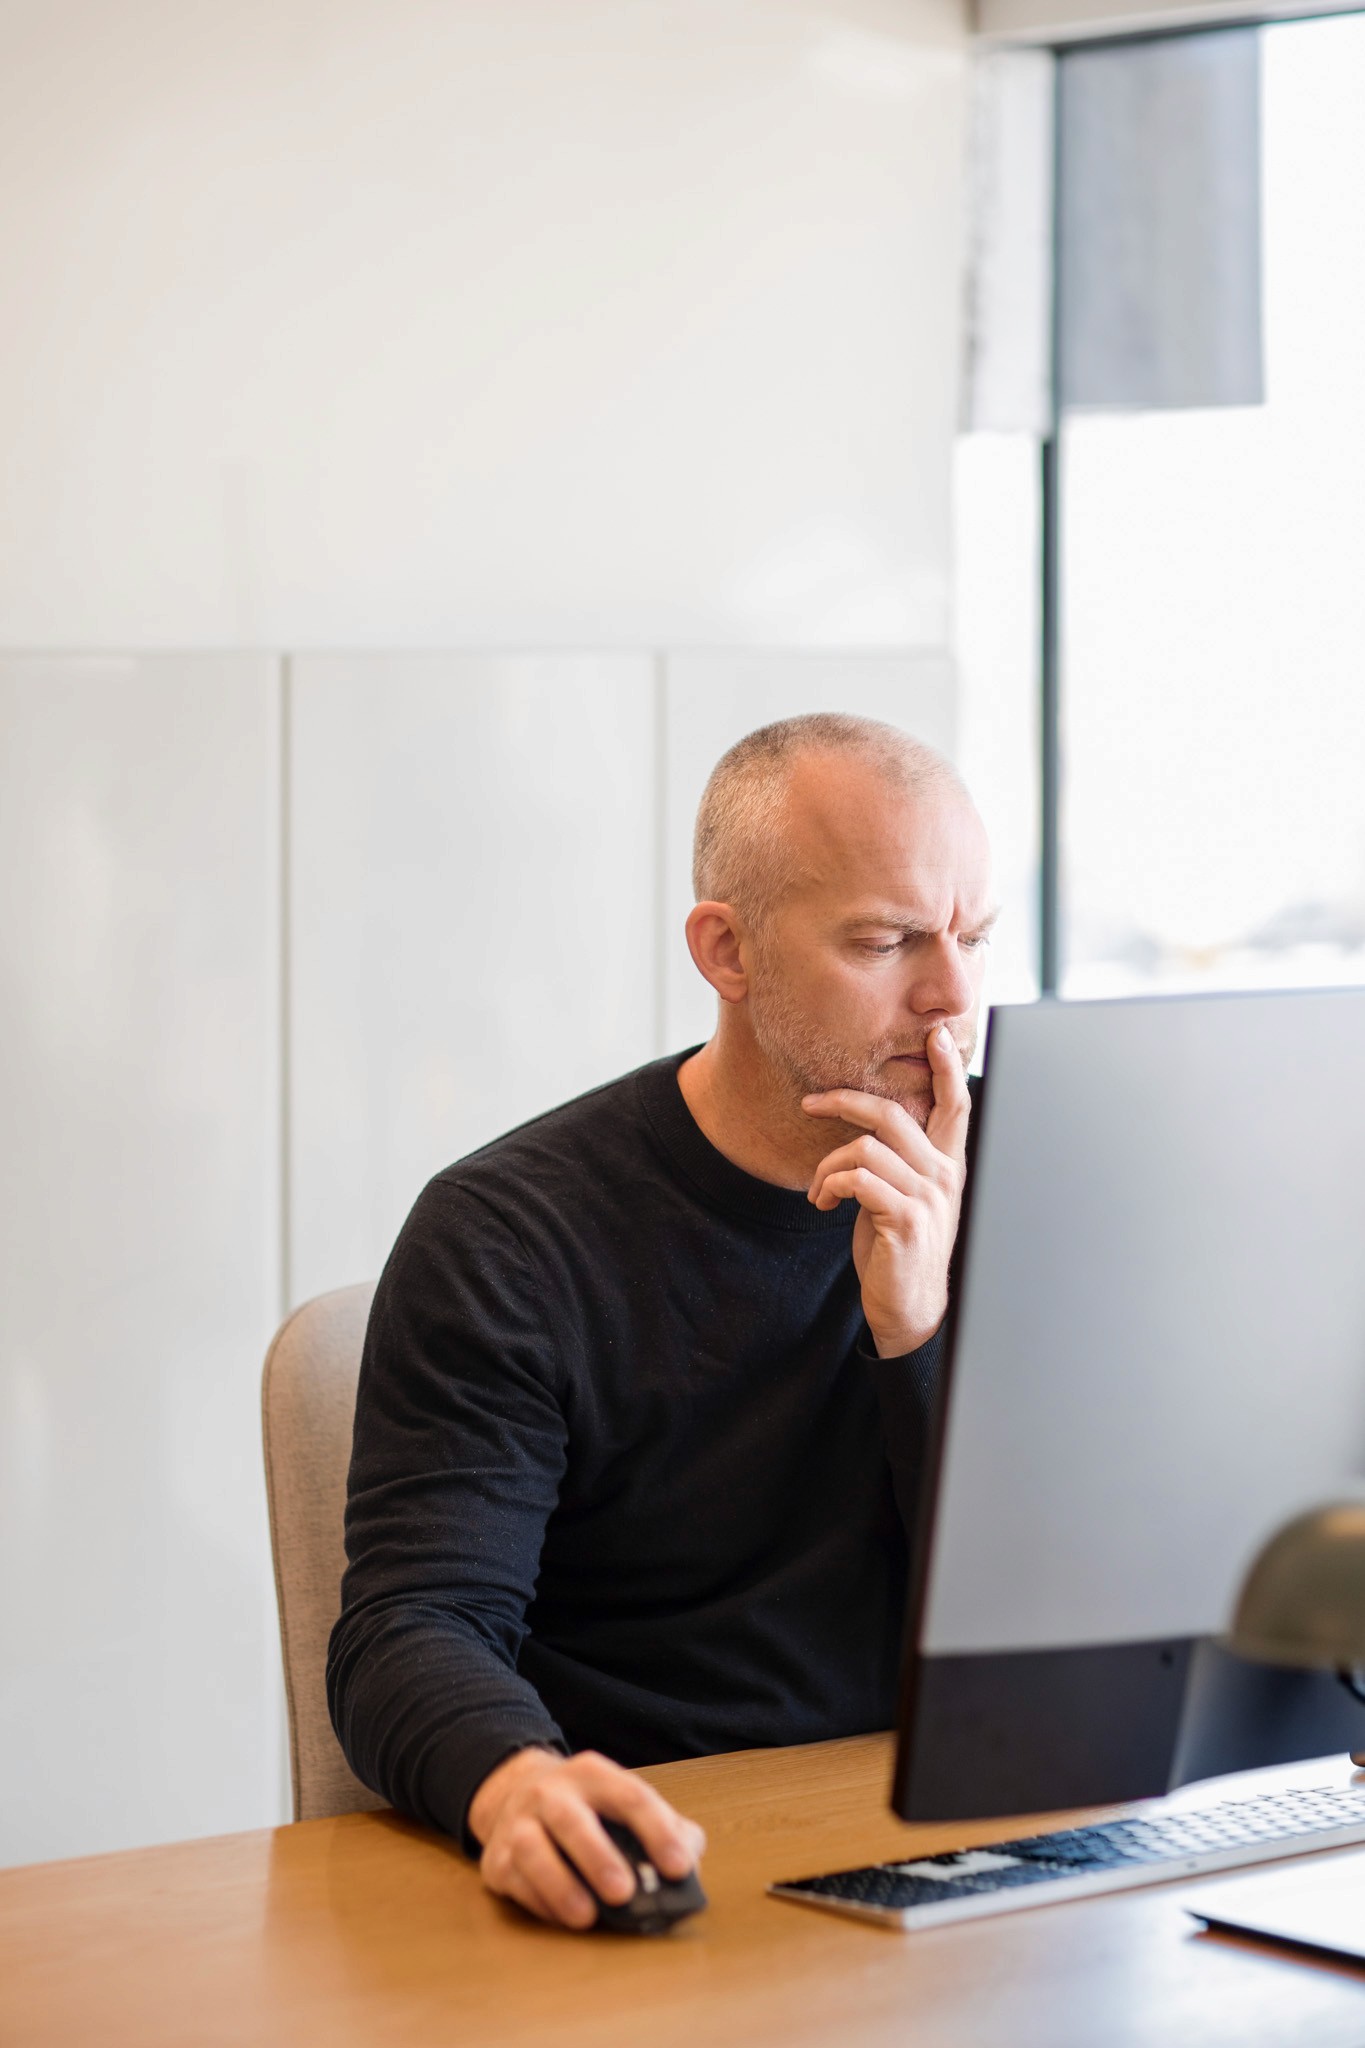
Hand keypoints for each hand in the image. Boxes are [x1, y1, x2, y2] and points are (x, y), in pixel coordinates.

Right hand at [467, 1746, 705, 1930]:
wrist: (513, 1791)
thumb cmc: (587, 1808)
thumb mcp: (624, 1801)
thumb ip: (667, 1827)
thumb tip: (691, 1860)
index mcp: (593, 1775)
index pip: (630, 1795)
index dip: (657, 1830)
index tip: (679, 1867)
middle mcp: (551, 1792)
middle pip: (571, 1819)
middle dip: (598, 1857)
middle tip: (624, 1892)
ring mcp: (519, 1822)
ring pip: (531, 1848)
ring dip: (559, 1885)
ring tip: (587, 1917)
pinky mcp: (496, 1858)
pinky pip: (515, 1881)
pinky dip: (539, 1903)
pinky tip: (563, 1918)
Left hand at [803, 1023, 970, 1357]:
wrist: (909, 1306)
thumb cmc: (900, 1245)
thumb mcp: (904, 1194)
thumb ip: (899, 1158)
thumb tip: (868, 1123)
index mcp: (948, 1163)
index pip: (956, 1103)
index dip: (947, 1066)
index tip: (938, 1033)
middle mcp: (945, 1175)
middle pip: (894, 1114)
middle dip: (845, 1100)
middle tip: (811, 1103)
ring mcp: (928, 1197)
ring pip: (864, 1148)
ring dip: (827, 1166)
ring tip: (819, 1191)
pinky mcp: (905, 1219)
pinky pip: (857, 1179)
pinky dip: (829, 1185)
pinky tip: (823, 1203)